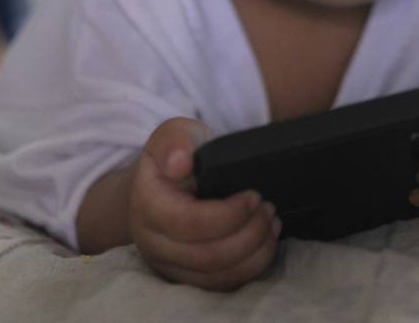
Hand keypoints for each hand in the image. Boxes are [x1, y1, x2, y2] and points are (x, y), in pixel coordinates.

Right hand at [129, 118, 280, 290]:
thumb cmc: (178, 156)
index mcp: (147, 205)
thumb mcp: (176, 134)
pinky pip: (222, 284)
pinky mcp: (188, 276)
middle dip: (249, 233)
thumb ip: (174, 140)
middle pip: (207, 255)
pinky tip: (265, 241)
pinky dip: (251, 266)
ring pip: (218, 274)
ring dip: (255, 251)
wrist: (167, 184)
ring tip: (271, 222)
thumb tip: (179, 163)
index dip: (229, 214)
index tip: (254, 195)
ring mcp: (169, 264)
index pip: (190, 223)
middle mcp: (153, 242)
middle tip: (269, 208)